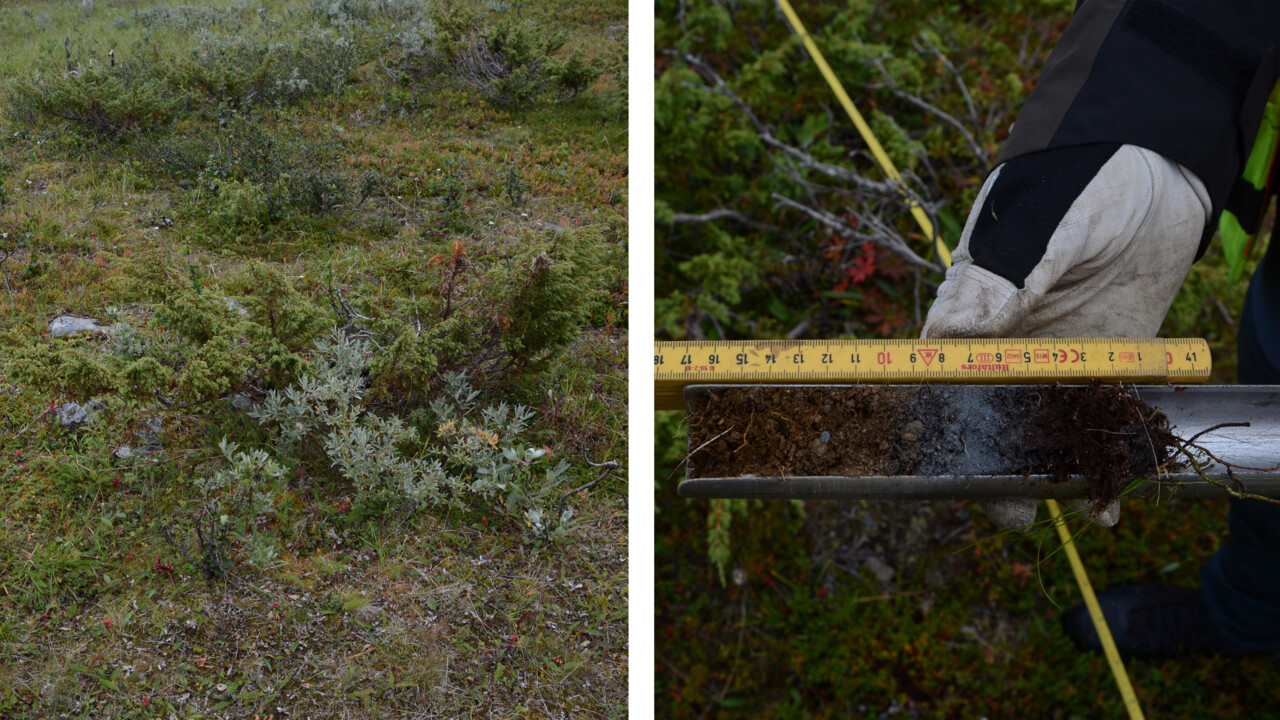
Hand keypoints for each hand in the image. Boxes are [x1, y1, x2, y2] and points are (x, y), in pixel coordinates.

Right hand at [923, 144, 1209, 528]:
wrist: (1155, 166)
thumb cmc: (1079, 184)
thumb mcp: (1040, 225)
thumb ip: (1006, 278)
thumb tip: (960, 335)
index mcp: (970, 316)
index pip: (933, 379)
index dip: (929, 421)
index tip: (939, 461)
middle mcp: (1005, 350)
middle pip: (981, 421)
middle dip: (986, 467)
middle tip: (1007, 502)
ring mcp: (1055, 365)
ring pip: (1035, 434)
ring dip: (1043, 476)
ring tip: (1068, 502)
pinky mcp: (1106, 372)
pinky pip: (1093, 427)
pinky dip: (1098, 464)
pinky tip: (1109, 497)